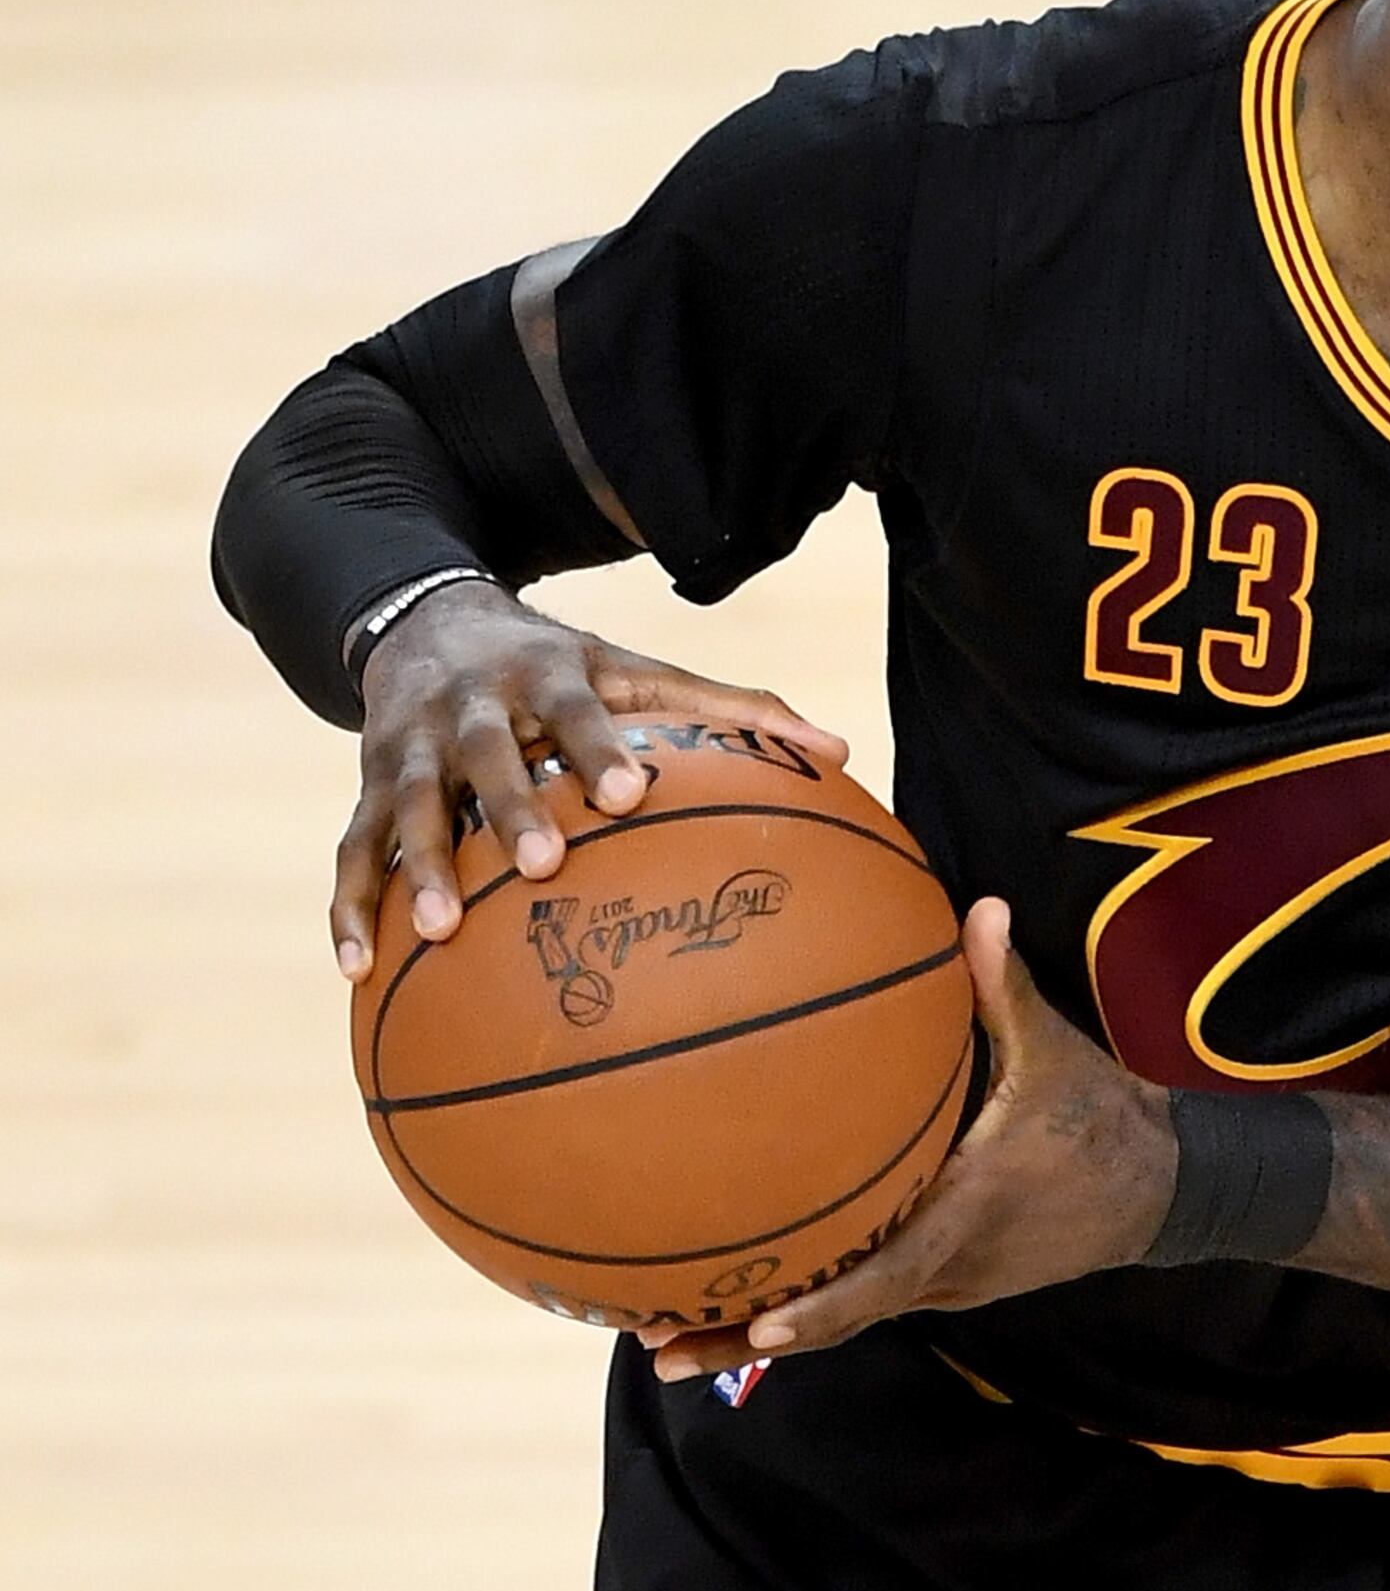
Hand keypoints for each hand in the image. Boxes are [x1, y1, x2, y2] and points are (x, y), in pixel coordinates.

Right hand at [335, 582, 847, 977]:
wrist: (427, 619)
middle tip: (540, 867)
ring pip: (407, 809)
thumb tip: (840, 751)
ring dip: (418, 868)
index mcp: (545, 673)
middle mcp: (468, 707)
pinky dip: (349, 907)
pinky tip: (357, 971)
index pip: (575, 709)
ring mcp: (408, 750)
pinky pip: (351, 852)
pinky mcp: (365, 790)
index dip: (597, 748)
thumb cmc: (560, 666)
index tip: (630, 794)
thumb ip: (732, 708)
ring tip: (436, 934)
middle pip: (482, 757)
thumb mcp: (637, 669)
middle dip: (507, 808)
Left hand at [645, 898, 1178, 1383]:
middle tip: (657, 1343)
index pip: (888, 1277)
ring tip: (668, 1337)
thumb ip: (1007, 989)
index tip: (760, 1323)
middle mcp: (952, 1266)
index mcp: (969, 1215)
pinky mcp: (952, 1279)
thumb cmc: (1106, 1119)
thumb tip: (978, 909)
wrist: (1165, 1190)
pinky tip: (752, 1293)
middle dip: (746, 1337)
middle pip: (841, 1320)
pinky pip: (871, 1296)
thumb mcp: (1061, 1053)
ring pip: (848, 1317)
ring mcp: (951, 1283)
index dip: (824, 1306)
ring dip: (764, 1331)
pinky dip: (810, 1306)